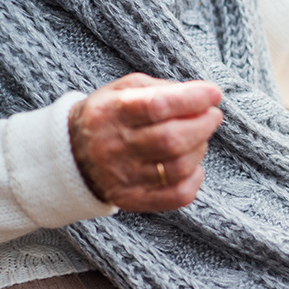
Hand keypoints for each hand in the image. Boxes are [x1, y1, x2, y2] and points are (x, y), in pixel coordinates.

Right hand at [69, 73, 222, 211]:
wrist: (74, 154)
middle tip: (213, 116)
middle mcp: (115, 146)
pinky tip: (193, 165)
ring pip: (178, 167)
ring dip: (200, 149)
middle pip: (171, 140)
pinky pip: (178, 195)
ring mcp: (124, 177)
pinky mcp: (134, 199)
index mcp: (112, 112)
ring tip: (200, 137)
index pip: (157, 106)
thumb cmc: (112, 115)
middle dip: (203, 125)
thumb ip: (163, 89)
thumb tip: (204, 96)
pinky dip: (195, 179)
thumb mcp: (125, 90)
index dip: (192, 99)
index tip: (214, 94)